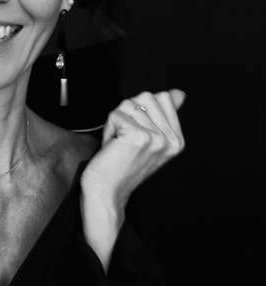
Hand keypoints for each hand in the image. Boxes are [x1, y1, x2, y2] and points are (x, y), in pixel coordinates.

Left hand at [81, 89, 185, 215]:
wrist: (107, 191)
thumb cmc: (121, 166)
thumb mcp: (148, 140)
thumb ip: (163, 115)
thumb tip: (178, 93)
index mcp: (177, 140)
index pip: (164, 97)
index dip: (141, 111)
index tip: (136, 135)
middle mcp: (170, 140)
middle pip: (146, 97)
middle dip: (128, 114)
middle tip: (124, 140)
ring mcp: (156, 138)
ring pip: (129, 104)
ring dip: (117, 121)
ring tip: (119, 143)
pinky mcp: (138, 136)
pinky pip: (116, 114)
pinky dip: (108, 128)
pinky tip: (113, 146)